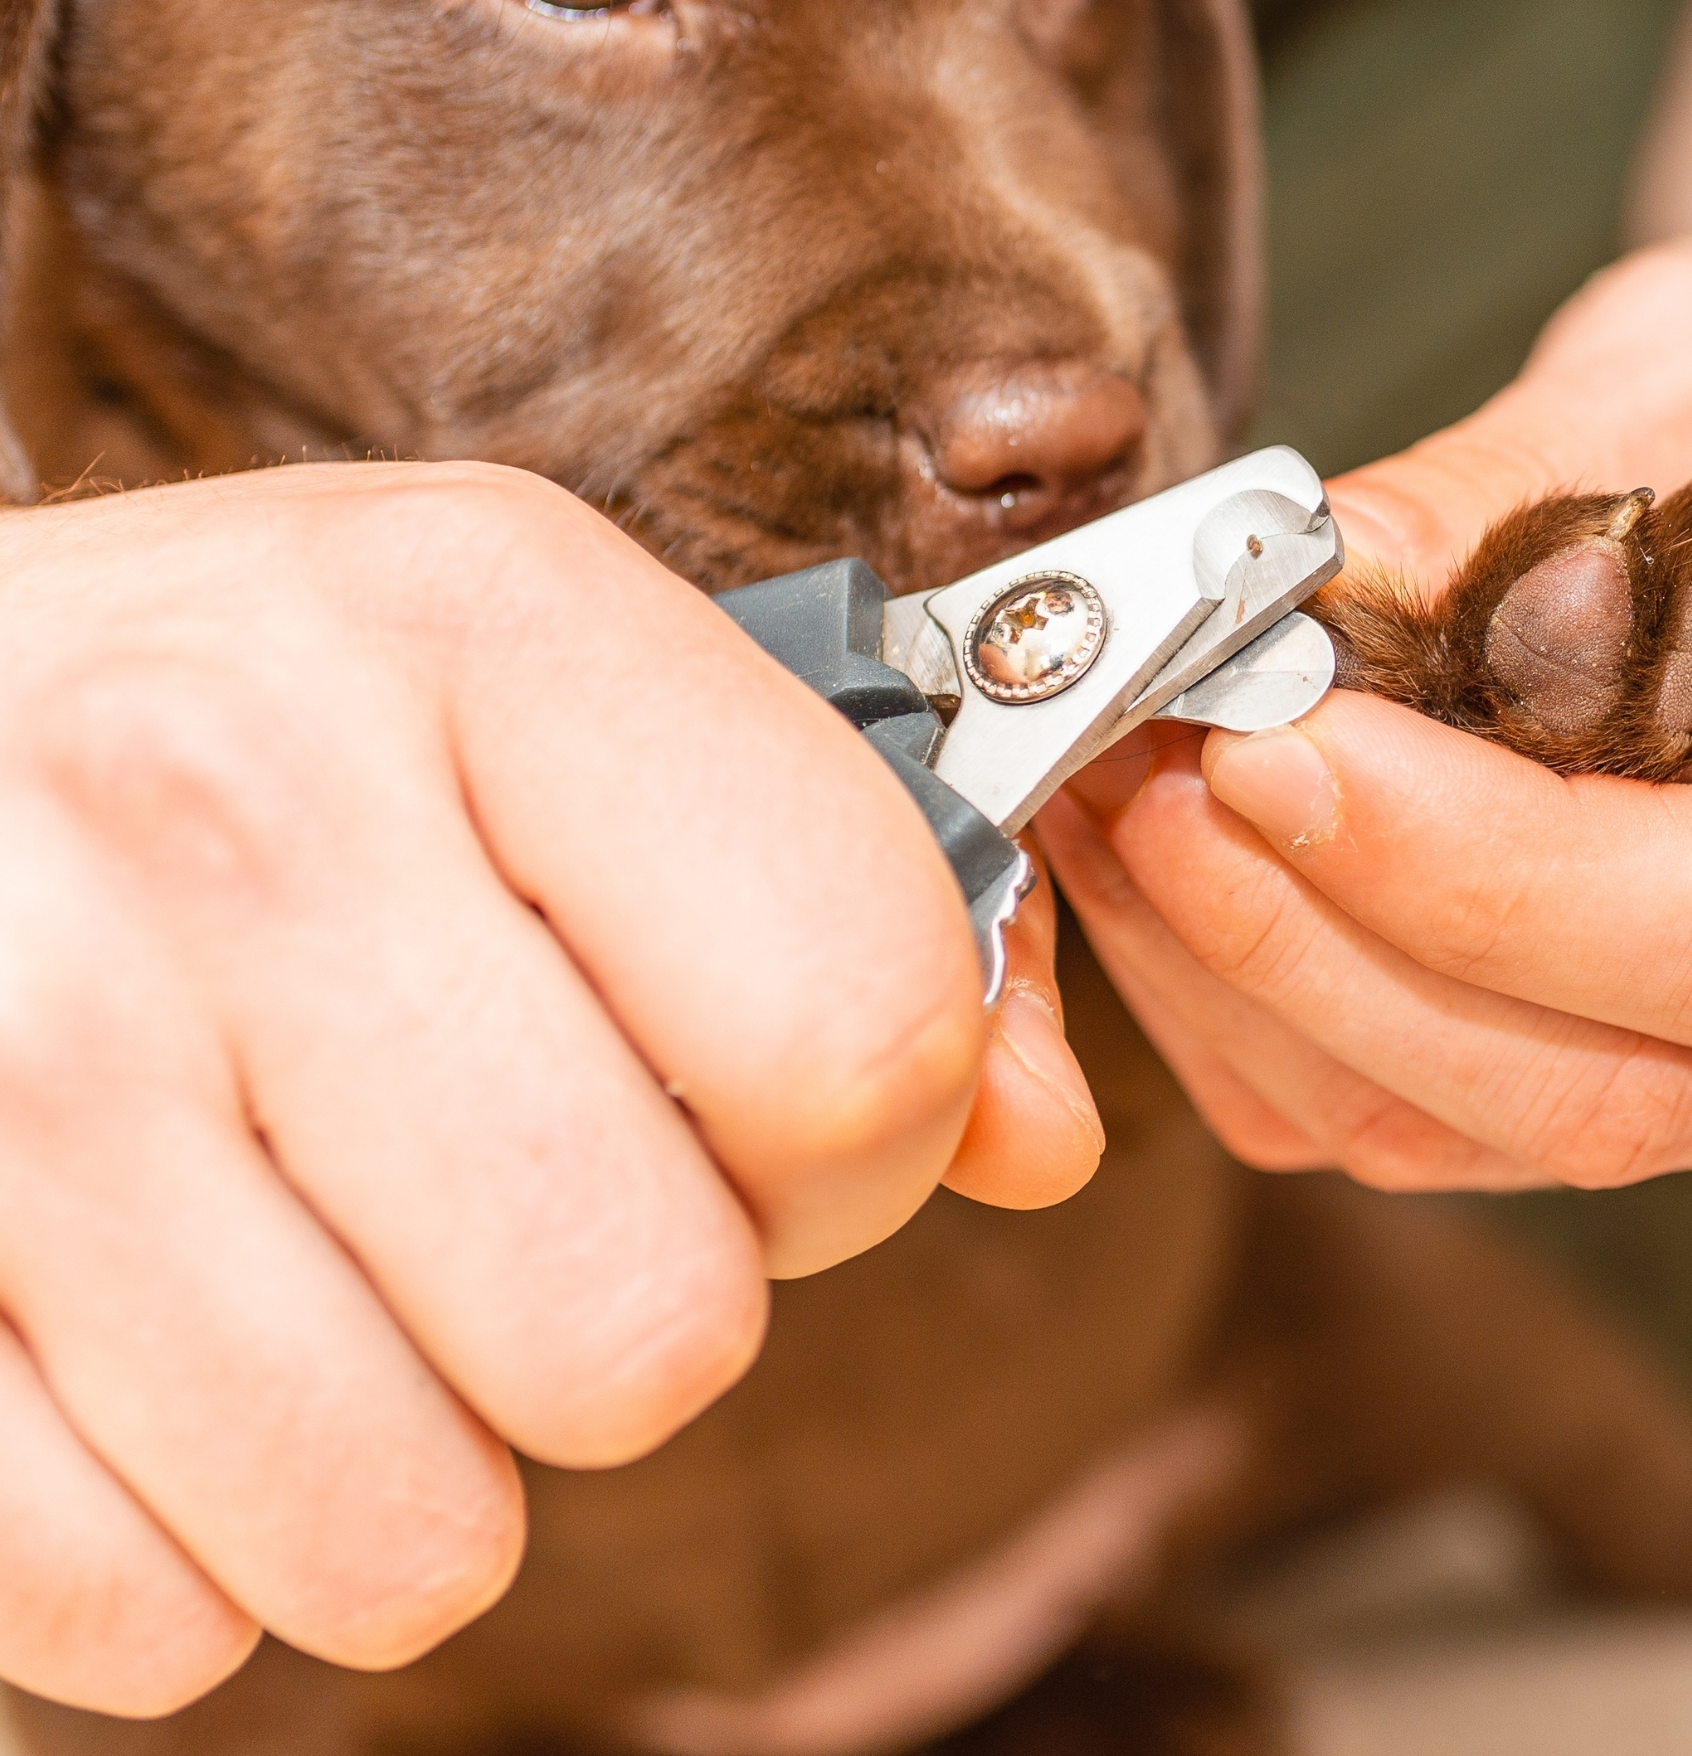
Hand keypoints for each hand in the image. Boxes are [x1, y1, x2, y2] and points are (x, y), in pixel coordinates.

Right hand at [0, 463, 1099, 1717]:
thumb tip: (1043, 1143)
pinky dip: (192, 1548)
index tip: (762, 1111)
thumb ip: (847, 901)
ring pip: (410, 1535)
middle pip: (655, 1329)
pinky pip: (148, 1618)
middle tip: (530, 1198)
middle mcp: (235, 799)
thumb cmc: (247, 716)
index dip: (862, 1138)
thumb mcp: (543, 686)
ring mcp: (13, 1038)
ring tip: (341, 1273)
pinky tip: (156, 1344)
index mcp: (483, 618)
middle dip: (641, 1314)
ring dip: (419, 1464)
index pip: (859, 1028)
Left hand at [1038, 241, 1691, 1190]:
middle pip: (1621, 1093)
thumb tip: (1290, 587)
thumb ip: (1531, 476)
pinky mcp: (1653, 1077)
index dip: (1509, 883)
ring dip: (1266, 987)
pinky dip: (1265, 1013)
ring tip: (1121, 795)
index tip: (1285, 748)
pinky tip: (1161, 864)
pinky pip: (1432, 1122)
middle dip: (1344, 948)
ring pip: (1497, 1138)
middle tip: (1157, 773)